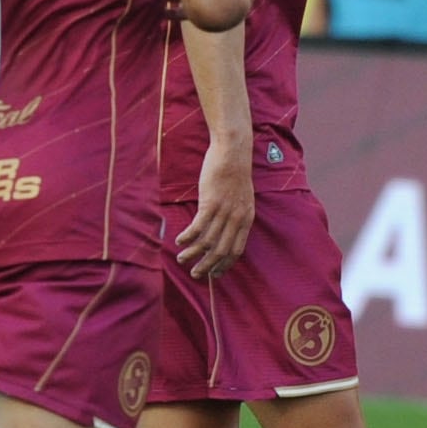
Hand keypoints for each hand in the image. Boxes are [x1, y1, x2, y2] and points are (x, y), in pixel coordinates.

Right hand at [180, 136, 257, 276]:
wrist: (233, 153)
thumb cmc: (235, 174)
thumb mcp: (242, 198)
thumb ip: (236, 215)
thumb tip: (225, 229)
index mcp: (246, 219)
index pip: (237, 250)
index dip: (225, 265)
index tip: (214, 274)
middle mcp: (237, 218)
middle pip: (221, 251)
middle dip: (207, 266)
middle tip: (195, 274)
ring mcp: (224, 211)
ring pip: (207, 242)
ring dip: (193, 254)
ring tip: (182, 259)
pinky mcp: (210, 203)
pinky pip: (197, 227)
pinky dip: (187, 238)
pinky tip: (179, 241)